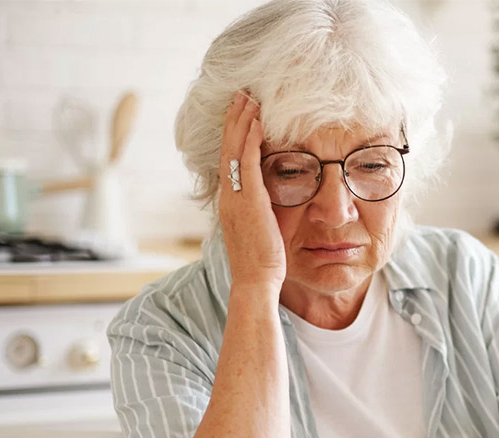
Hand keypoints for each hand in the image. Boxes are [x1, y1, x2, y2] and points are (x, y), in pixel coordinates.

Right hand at [217, 91, 284, 288]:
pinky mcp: (249, 202)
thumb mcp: (260, 230)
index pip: (229, 161)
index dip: (233, 135)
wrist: (255, 282)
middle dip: (234, 120)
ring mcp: (236, 199)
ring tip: (248, 99)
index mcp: (230, 203)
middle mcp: (228, 197)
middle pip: (227, 149)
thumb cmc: (262, 262)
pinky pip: (248, 164)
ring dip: (242, 122)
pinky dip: (251, 141)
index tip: (241, 114)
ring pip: (234, 151)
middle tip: (242, 95)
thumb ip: (261, 211)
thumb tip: (271, 199)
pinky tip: (258, 123)